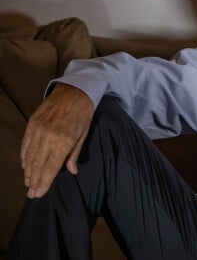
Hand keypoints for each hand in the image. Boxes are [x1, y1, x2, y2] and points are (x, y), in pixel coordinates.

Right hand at [20, 83, 93, 197]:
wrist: (74, 91)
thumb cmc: (83, 113)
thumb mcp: (84, 134)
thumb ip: (75, 154)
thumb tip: (71, 171)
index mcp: (64, 141)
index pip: (50, 168)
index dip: (44, 182)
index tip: (39, 194)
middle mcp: (48, 137)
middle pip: (38, 165)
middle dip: (34, 181)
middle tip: (32, 194)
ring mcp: (38, 130)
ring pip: (29, 156)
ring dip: (28, 172)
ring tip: (28, 183)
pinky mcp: (32, 124)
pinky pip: (25, 145)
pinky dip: (24, 157)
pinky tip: (25, 166)